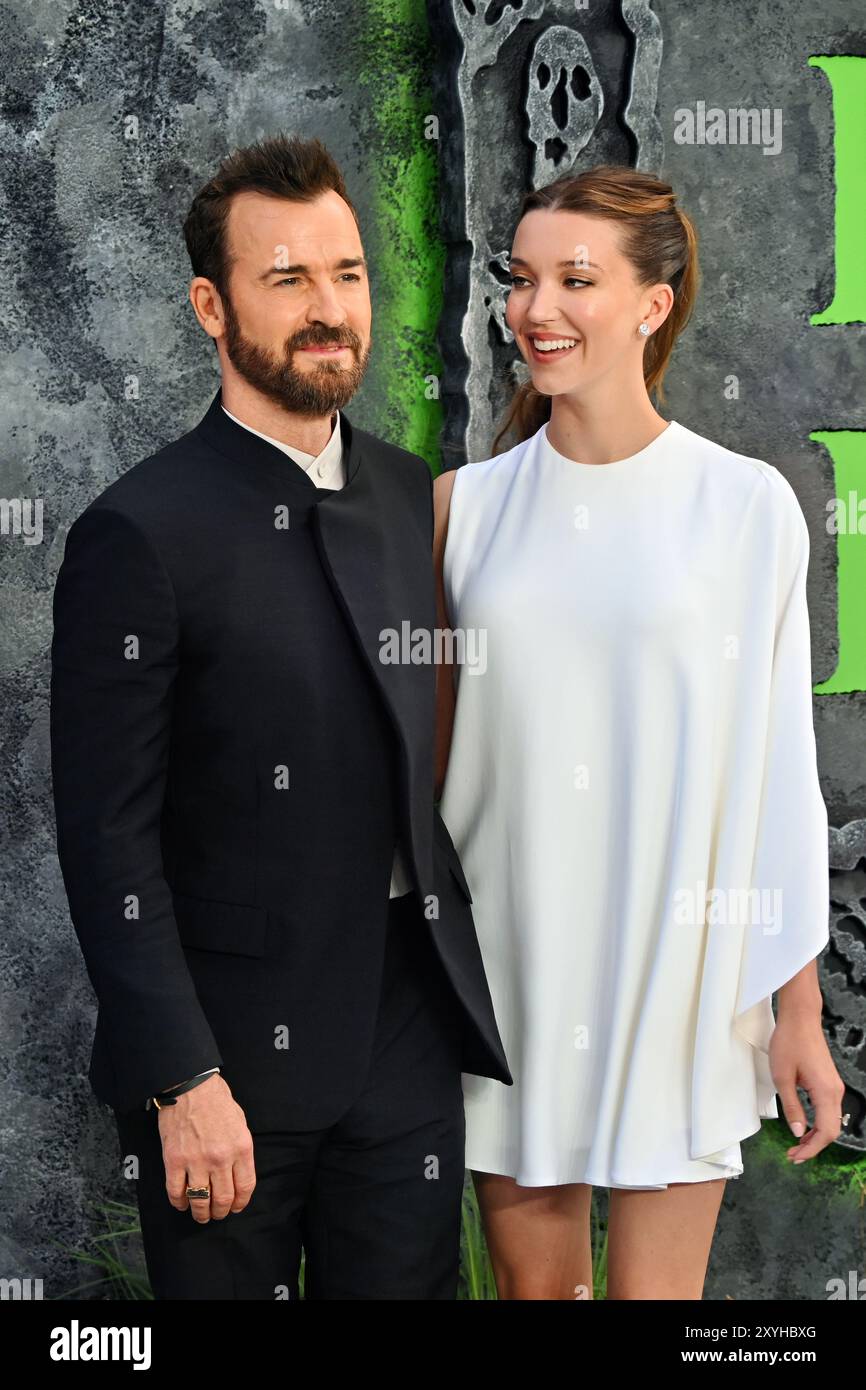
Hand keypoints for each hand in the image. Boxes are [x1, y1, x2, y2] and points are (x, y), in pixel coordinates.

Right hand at [157, 1073, 255, 1221]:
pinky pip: (176, 1191)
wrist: (191, 1086)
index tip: (236, 1207)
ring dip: (201, 1213)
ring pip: (200, 1200)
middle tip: (217, 1214)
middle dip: (221, 1212)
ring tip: (201, 1215)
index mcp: (241, 1148)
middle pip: (223, 1198)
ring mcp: (196, 1161)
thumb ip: (240, 1150)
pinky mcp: (175, 1160)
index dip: (240, 1203)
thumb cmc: (217, 1101)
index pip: (244, 1187)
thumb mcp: (240, 1123)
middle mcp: (221, 1158)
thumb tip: (237, 1173)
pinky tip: (182, 1203)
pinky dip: (179, 1202)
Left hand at [770, 1013, 846, 1165]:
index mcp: (825, 1092)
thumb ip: (791, 1107)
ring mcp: (834, 1086)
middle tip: (793, 1155)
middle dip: (813, 1146)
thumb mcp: (782, 1078)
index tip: (796, 1156)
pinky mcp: (829, 1082)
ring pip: (830, 1121)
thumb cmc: (789, 1042)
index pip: (826, 1132)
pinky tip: (805, 1128)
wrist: (800, 1019)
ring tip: (797, 1145)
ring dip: (815, 1136)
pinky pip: (828, 1110)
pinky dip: (818, 1123)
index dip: (812, 1149)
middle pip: (831, 1130)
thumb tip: (798, 1132)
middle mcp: (835, 1092)